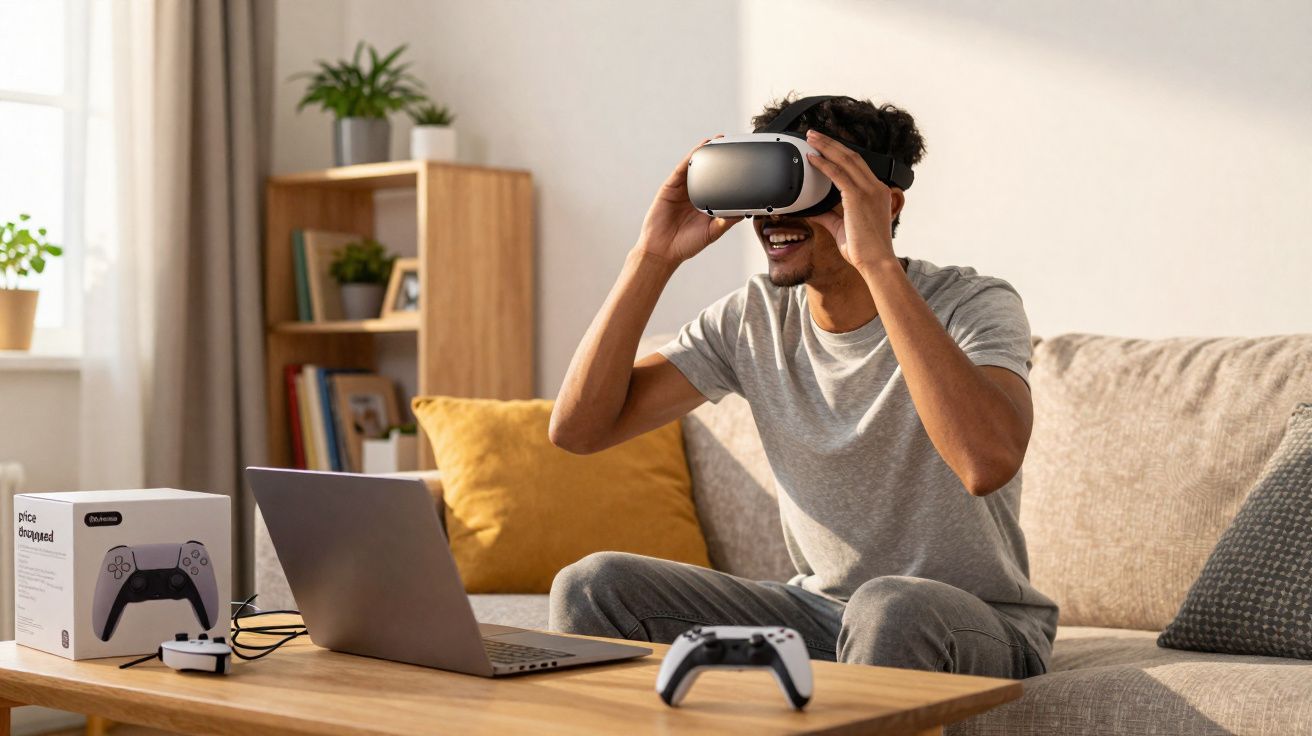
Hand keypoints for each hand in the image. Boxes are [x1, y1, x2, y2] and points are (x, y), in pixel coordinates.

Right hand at [638, 136, 742, 263]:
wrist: (662, 251)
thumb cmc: (686, 244)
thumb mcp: (712, 232)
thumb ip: (726, 221)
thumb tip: (744, 212)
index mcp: (706, 204)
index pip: (720, 184)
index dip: (729, 173)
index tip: (741, 161)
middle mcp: (695, 194)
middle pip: (707, 171)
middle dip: (717, 157)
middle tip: (729, 143)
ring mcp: (682, 190)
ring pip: (694, 167)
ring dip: (704, 153)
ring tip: (716, 141)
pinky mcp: (670, 188)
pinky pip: (680, 170)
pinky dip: (689, 159)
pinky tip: (698, 151)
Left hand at [804, 130, 902, 271]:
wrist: (876, 262)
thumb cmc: (864, 250)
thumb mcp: (842, 228)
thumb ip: (828, 215)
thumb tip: (811, 209)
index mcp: (876, 193)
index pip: (857, 165)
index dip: (840, 153)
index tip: (825, 146)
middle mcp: (875, 187)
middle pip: (852, 156)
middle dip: (831, 143)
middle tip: (813, 134)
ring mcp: (869, 190)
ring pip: (846, 159)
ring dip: (826, 146)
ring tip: (811, 138)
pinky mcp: (859, 197)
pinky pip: (839, 174)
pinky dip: (824, 164)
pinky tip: (812, 159)